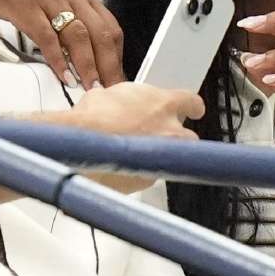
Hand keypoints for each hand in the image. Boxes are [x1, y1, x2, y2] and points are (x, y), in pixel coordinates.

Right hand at [0, 0, 123, 88]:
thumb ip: (72, 15)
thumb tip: (86, 49)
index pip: (111, 28)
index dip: (117, 58)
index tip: (116, 80)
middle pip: (100, 35)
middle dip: (108, 67)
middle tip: (109, 92)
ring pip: (78, 37)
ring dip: (87, 66)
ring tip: (91, 89)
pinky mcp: (25, 6)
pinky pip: (47, 36)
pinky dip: (58, 59)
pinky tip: (63, 76)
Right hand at [67, 83, 202, 194]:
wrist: (83, 150)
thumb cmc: (92, 120)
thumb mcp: (107, 95)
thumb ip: (126, 100)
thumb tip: (121, 105)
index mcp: (164, 104)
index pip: (191, 101)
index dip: (191, 105)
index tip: (191, 107)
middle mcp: (171, 131)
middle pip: (189, 135)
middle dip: (177, 135)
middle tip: (160, 132)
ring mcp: (163, 158)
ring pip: (171, 157)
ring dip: (159, 154)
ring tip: (136, 151)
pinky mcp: (150, 179)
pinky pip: (151, 172)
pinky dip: (141, 169)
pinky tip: (124, 164)